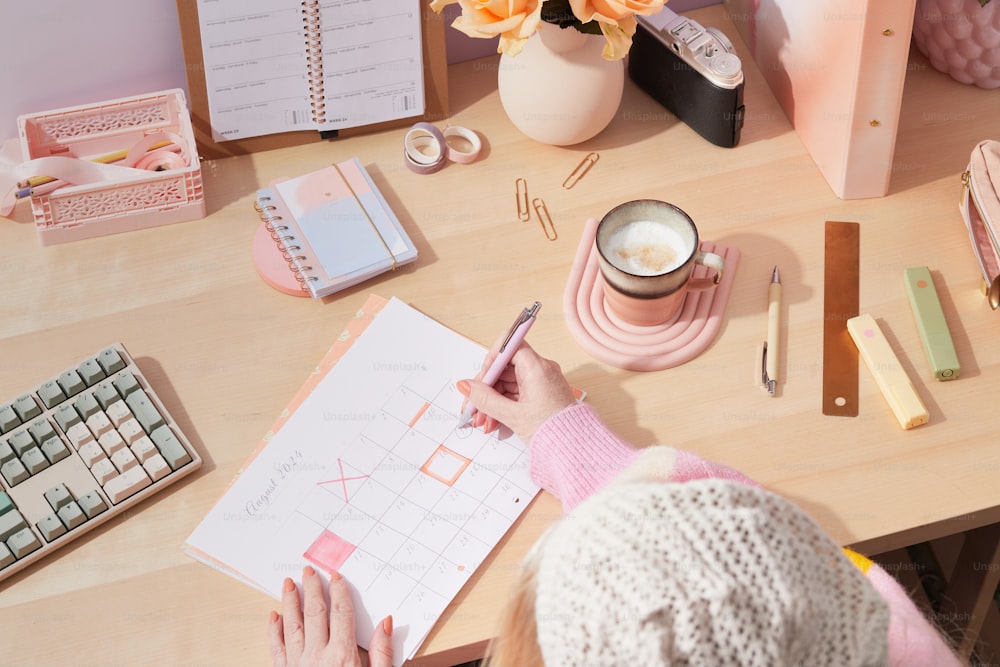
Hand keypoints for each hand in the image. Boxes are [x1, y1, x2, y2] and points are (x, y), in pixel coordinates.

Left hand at [268, 566, 392, 666]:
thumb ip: (383, 653)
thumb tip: (386, 622)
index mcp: (342, 656)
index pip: (341, 614)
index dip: (339, 592)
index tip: (336, 576)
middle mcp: (317, 657)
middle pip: (315, 614)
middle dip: (312, 590)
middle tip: (308, 570)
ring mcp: (297, 666)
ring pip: (292, 626)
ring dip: (290, 602)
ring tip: (288, 584)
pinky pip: (276, 648)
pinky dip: (273, 630)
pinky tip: (273, 617)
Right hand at [457, 342, 576, 441]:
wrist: (574, 448)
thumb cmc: (552, 430)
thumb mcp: (512, 415)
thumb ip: (485, 399)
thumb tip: (465, 385)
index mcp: (537, 367)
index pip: (509, 346)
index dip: (491, 360)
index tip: (481, 379)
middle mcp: (540, 369)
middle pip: (505, 368)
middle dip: (486, 388)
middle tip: (472, 407)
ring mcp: (541, 382)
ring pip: (508, 383)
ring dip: (492, 400)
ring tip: (482, 421)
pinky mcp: (541, 394)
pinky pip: (517, 393)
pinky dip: (504, 405)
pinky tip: (493, 421)